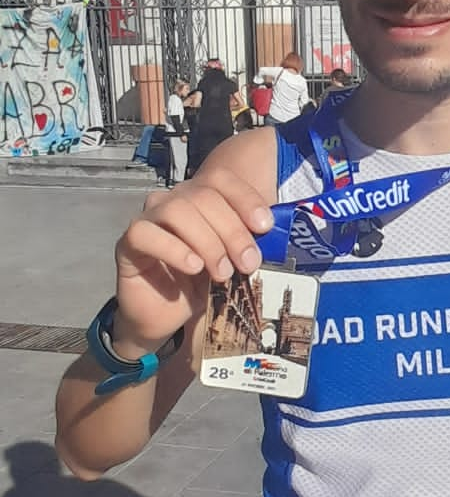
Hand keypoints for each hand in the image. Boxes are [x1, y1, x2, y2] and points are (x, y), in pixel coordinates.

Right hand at [114, 167, 273, 351]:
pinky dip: (174, 249)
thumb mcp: (230, 263)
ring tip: (221, 272)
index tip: (265, 226)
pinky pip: (145, 233)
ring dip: (207, 241)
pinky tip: (193, 266)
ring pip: (177, 210)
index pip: (220, 179)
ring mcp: (149, 219)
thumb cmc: (197, 285)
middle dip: (232, 230)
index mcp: (199, 199)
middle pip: (203, 196)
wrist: (162, 317)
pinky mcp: (128, 243)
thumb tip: (273, 239)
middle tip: (248, 263)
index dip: (245, 198)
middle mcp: (172, 202)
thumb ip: (245, 245)